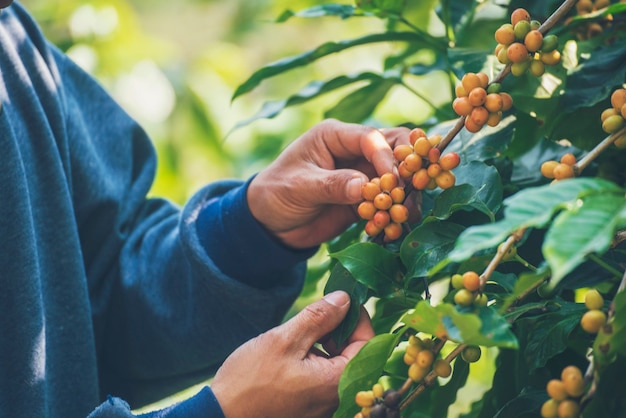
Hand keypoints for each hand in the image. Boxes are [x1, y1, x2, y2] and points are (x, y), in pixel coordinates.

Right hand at [211, 291, 373, 417]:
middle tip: (317, 314)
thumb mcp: (284, 340)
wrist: (222, 416)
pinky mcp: (310, 408)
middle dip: (340, 330)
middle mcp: (336, 398)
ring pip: (338, 365)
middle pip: (355, 354)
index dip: (358, 317)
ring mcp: (323, 406)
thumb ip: (318, 318)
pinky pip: (324, 379)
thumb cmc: (250, 381)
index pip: (367, 343)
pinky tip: (294, 354)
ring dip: (326, 345)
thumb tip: (344, 298)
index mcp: (336, 382)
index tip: (342, 300)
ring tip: (300, 334)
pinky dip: (315, 360)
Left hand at [247, 119, 409, 247]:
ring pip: (397, 176)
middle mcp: (352, 150)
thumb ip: (332, 185)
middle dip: (405, 170)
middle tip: (408, 194)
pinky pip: (388, 202)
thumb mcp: (300, 187)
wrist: (270, 225)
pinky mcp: (366, 199)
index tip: (391, 181)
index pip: (370, 137)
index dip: (385, 157)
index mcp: (334, 136)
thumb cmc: (276, 194)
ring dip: (404, 194)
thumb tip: (364, 187)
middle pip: (393, 148)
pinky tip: (391, 229)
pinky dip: (393, 213)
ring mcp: (362, 174)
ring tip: (404, 214)